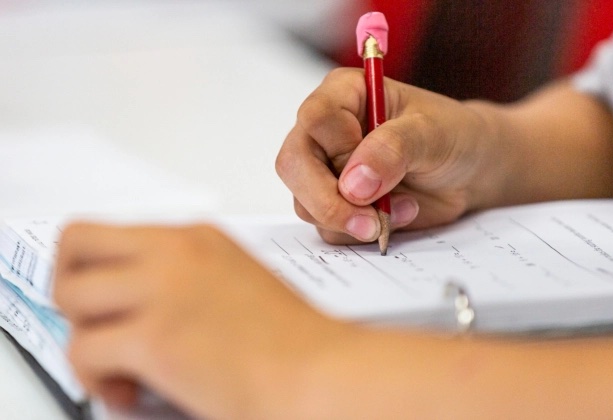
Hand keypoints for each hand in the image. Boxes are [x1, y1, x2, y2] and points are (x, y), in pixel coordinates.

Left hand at [54, 222, 346, 418]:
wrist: (319, 371)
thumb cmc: (293, 339)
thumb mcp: (238, 282)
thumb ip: (189, 279)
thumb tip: (144, 302)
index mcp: (197, 238)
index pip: (112, 233)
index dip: (98, 272)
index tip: (105, 301)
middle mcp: (174, 252)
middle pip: (75, 243)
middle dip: (71, 287)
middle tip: (95, 322)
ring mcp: (162, 289)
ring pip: (69, 295)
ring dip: (83, 336)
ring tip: (116, 365)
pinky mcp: (154, 336)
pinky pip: (82, 351)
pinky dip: (95, 379)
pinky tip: (130, 390)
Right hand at [276, 68, 500, 244]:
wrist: (471, 170)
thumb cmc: (453, 136)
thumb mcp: (433, 133)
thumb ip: (394, 148)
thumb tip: (352, 184)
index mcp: (344, 94)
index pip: (315, 118)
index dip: (339, 149)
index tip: (373, 171)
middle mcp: (326, 131)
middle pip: (294, 166)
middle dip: (329, 202)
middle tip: (370, 222)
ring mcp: (327, 170)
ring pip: (306, 203)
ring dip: (352, 219)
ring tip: (402, 208)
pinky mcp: (337, 204)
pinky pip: (328, 228)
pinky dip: (361, 232)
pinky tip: (397, 216)